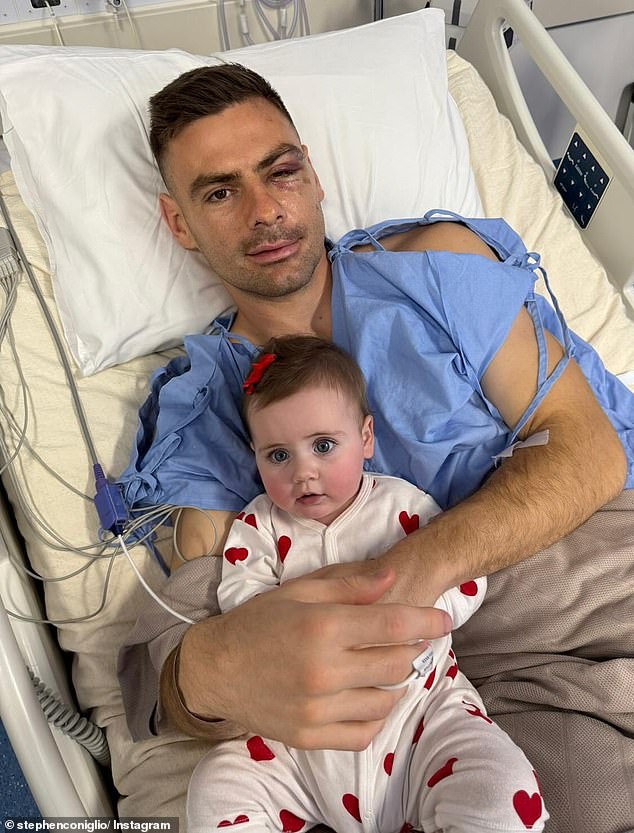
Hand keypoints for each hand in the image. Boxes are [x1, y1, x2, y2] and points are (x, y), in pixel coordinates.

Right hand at [178, 562, 451, 749]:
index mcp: (323, 627)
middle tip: (408, 641)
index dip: (427, 621)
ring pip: (386, 700)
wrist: (215, 669)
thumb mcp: (300, 592)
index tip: (443, 620)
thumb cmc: (259, 622)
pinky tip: (367, 697)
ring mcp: (317, 709)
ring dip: (394, 683)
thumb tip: (394, 578)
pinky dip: (375, 715)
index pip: (394, 624)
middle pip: (398, 664)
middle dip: (412, 650)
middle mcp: (324, 670)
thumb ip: (349, 585)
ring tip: (384, 668)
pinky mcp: (310, 736)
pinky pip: (364, 733)